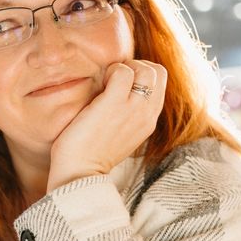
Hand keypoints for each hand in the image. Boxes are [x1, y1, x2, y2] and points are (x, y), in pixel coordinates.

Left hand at [47, 59, 166, 191]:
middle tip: (112, 81)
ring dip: (124, 68)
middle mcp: (147, 114)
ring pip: (146, 69)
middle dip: (135, 67)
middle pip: (158, 72)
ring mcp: (133, 109)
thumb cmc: (90, 154)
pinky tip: (98, 87)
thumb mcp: (119, 134)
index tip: (120, 85)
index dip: (141, 74)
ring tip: (106, 84)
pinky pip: (122, 71)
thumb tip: (119, 91)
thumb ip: (127, 115)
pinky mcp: (114, 104)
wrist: (80, 174)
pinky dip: (110, 71)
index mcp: (149, 121)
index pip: (160, 82)